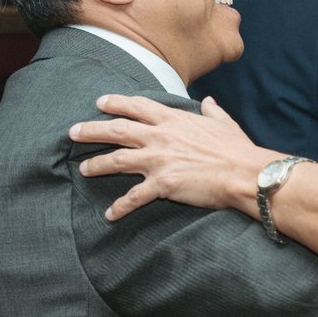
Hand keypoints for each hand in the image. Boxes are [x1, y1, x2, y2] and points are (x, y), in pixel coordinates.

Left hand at [70, 94, 273, 220]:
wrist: (244, 173)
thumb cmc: (238, 150)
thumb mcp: (225, 124)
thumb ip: (213, 112)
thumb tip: (210, 102)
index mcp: (174, 120)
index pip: (137, 107)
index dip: (115, 103)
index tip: (100, 102)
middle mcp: (161, 137)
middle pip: (117, 129)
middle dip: (91, 130)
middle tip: (72, 132)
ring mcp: (159, 160)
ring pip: (117, 160)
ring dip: (97, 164)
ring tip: (84, 168)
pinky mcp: (162, 184)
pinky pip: (134, 197)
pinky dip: (120, 207)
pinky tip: (110, 214)